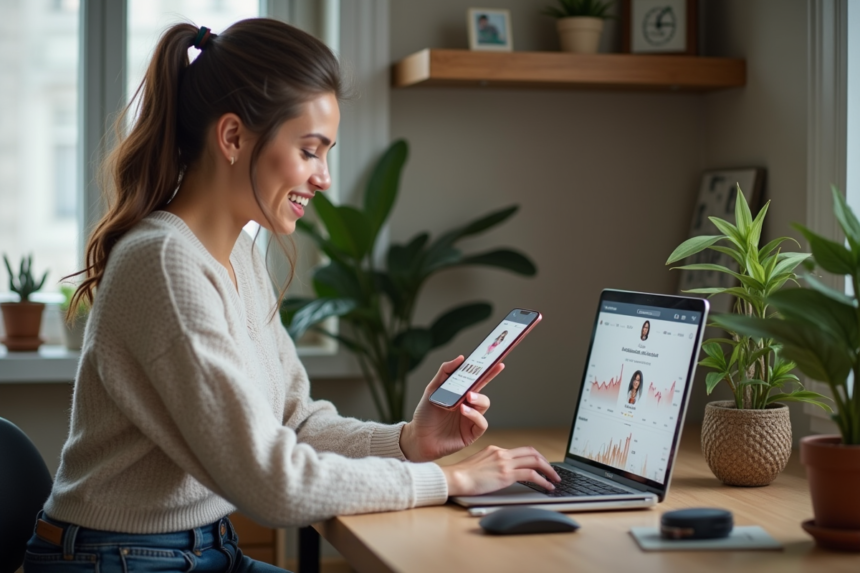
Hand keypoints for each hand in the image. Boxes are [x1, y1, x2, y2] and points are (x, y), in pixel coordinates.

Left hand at [399, 356, 501, 462]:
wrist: (418, 437)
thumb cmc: (425, 414)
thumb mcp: (432, 390)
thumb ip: (445, 372)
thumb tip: (460, 358)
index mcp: (461, 393)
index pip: (477, 380)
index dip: (489, 371)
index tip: (497, 362)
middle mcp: (468, 405)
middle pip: (484, 390)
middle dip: (487, 382)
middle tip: (480, 376)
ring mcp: (471, 419)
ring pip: (484, 405)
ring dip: (478, 399)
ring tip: (467, 398)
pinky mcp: (471, 433)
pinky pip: (481, 423)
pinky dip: (475, 415)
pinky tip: (464, 411)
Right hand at [440, 446, 560, 495]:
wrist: (455, 478)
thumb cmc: (462, 475)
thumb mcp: (479, 463)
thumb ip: (491, 464)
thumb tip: (500, 473)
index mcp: (495, 449)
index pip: (521, 450)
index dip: (535, 457)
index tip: (541, 465)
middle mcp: (502, 453)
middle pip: (532, 452)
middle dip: (546, 461)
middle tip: (552, 471)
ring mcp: (505, 462)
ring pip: (535, 460)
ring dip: (548, 470)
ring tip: (554, 479)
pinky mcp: (506, 474)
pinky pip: (531, 474)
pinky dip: (543, 480)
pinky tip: (547, 487)